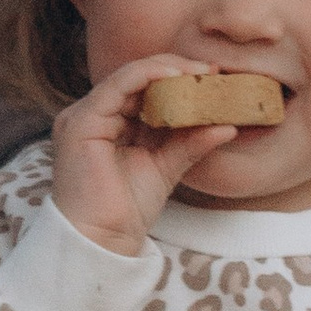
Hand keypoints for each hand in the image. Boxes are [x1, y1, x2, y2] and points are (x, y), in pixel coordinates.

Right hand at [48, 55, 240, 254]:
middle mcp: (94, 116)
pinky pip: (117, 87)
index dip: (177, 78)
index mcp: (108, 124)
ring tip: (198, 72)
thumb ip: (191, 142)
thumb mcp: (167, 167)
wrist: (104, 240)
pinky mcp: (81, 123)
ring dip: (166, 69)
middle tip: (210, 70)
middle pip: (136, 78)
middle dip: (175, 69)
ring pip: (127, 77)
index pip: (143, 89)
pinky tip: (175, 76)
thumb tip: (228, 125)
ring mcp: (83, 117)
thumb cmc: (128, 210)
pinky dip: (148, 75)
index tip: (212, 77)